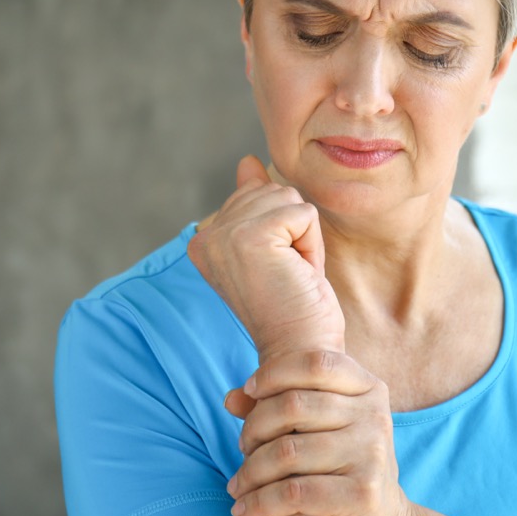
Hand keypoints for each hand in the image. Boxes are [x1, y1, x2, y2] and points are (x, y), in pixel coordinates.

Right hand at [188, 156, 345, 359]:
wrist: (300, 353)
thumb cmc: (293, 308)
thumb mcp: (274, 248)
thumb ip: (255, 203)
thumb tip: (247, 162)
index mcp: (204, 240)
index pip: (256, 195)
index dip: (281, 232)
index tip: (274, 273)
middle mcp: (206, 236)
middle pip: (273, 191)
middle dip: (293, 231)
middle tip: (286, 276)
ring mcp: (226, 235)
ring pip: (289, 199)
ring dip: (304, 239)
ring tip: (291, 276)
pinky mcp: (252, 237)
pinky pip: (304, 213)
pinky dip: (312, 245)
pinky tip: (298, 275)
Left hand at [223, 350, 413, 515]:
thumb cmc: (340, 464)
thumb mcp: (319, 427)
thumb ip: (277, 405)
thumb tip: (230, 398)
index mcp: (369, 389)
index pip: (316, 363)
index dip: (276, 372)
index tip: (249, 390)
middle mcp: (375, 416)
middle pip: (294, 405)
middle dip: (255, 426)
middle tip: (243, 447)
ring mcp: (372, 454)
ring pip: (288, 451)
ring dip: (251, 470)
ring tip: (237, 484)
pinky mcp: (363, 494)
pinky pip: (294, 492)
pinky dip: (260, 502)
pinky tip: (244, 510)